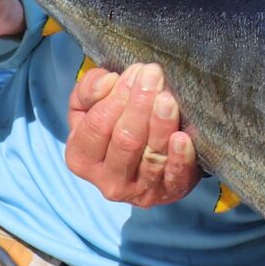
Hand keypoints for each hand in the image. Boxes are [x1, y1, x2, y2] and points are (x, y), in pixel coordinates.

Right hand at [63, 62, 200, 207]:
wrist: (141, 158)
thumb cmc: (112, 125)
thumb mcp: (89, 107)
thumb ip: (89, 90)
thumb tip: (108, 81)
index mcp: (81, 158)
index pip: (97, 125)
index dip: (116, 96)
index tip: (135, 72)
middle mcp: (107, 180)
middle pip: (125, 140)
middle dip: (139, 104)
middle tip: (154, 76)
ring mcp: (139, 191)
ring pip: (151, 156)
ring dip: (160, 125)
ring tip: (168, 99)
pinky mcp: (169, 193)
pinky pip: (175, 178)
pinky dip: (180, 158)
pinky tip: (182, 137)